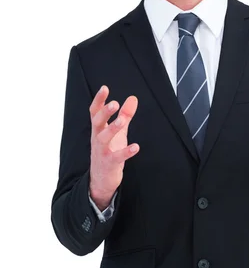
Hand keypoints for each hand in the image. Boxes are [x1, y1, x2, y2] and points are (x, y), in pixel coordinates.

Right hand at [89, 85, 139, 206]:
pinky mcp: (109, 164)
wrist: (101, 179)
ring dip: (113, 129)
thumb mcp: (118, 132)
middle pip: (97, 123)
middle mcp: (98, 139)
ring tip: (122, 121)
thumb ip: (125, 115)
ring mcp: (102, 152)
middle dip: (105, 112)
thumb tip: (133, 98)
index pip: (95, 112)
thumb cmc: (109, 152)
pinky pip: (116, 157)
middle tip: (114, 103)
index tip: (104, 88)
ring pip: (103, 138)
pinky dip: (126, 152)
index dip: (99, 100)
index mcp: (98, 129)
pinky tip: (136, 147)